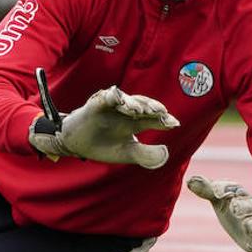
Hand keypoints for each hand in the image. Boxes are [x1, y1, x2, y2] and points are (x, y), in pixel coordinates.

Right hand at [28, 77, 178, 168]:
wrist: (77, 146)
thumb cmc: (103, 147)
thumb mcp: (127, 154)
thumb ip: (146, 155)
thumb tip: (166, 152)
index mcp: (135, 123)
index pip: (154, 118)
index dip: (164, 119)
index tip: (174, 123)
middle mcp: (127, 112)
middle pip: (143, 105)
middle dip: (153, 108)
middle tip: (162, 113)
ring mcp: (112, 106)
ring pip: (127, 100)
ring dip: (135, 103)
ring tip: (140, 111)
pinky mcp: (96, 104)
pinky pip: (106, 97)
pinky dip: (113, 97)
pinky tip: (120, 101)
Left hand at [187, 175, 251, 251]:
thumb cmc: (236, 210)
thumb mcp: (221, 200)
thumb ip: (208, 190)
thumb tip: (189, 180)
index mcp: (241, 196)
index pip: (235, 189)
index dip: (225, 189)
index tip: (217, 193)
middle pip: (251, 204)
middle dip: (243, 206)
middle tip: (234, 207)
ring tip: (246, 226)